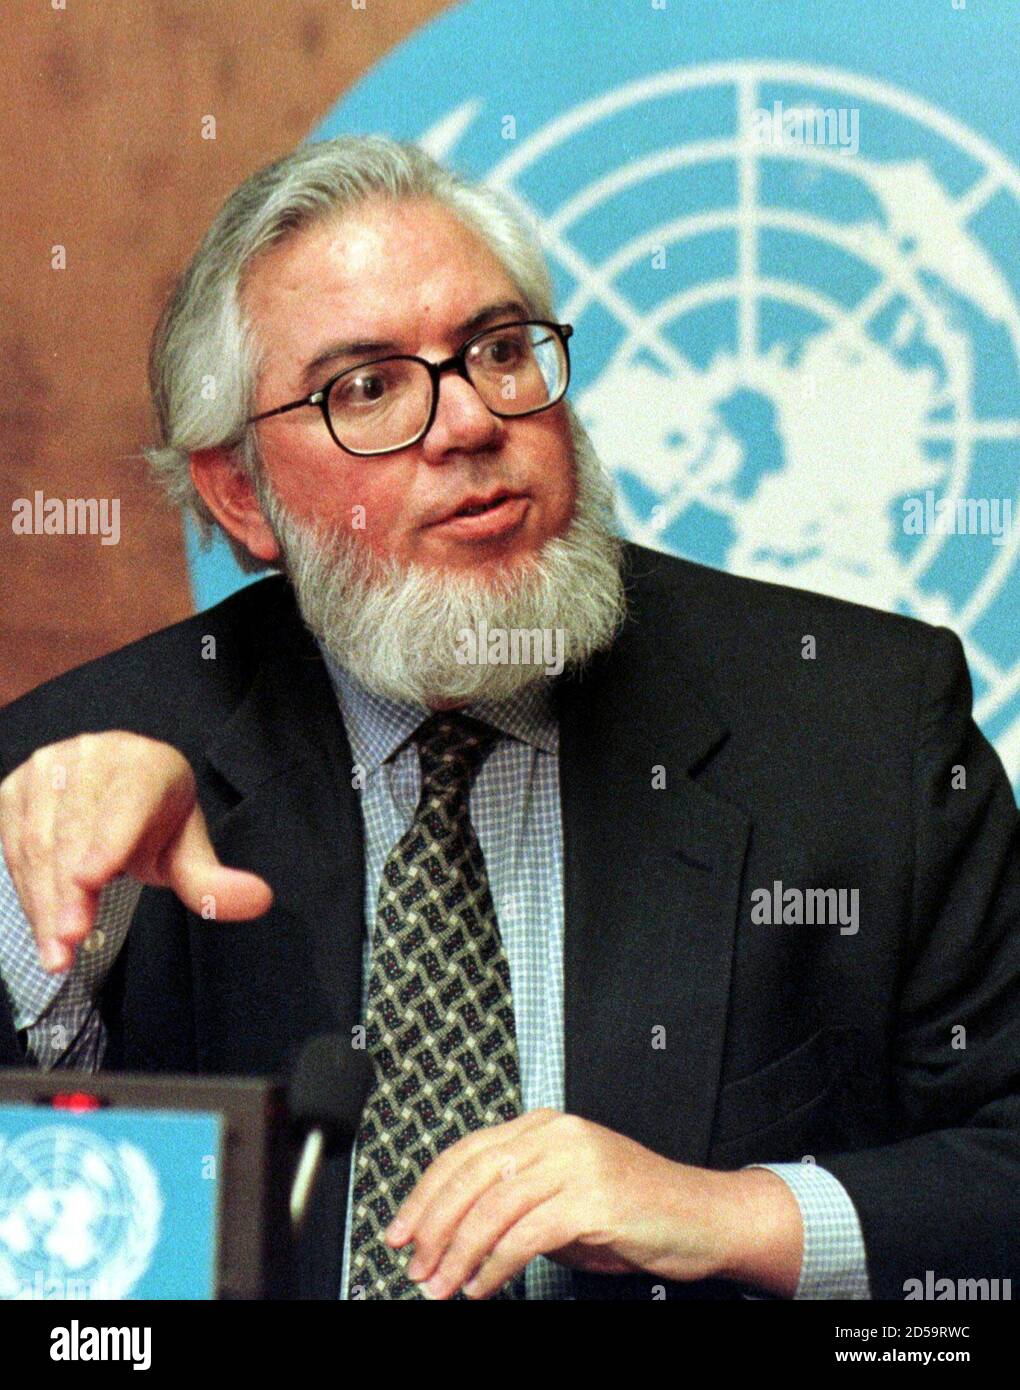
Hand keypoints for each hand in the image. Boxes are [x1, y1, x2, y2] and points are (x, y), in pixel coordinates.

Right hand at [0, 732, 271, 973]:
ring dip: (44, 901)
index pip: (127, 803)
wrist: (111, 788)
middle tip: (71, 941)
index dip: (108, 839)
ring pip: (38, 842)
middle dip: (69, 891)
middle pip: (75, 830)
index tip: (91, 879)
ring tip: (56, 951)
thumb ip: (212, 880)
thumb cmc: (154, 823)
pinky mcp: (14, 788)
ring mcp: (47, 767)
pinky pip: (12, 845)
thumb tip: (259, 900)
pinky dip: (27, 892)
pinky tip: (42, 928)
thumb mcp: (186, 849)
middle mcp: (94, 755)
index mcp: (147, 765)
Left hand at [385, 1110, 802, 1299]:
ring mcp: (575, 1162)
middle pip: (471, 1176)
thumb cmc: (635, 1210)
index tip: (400, 1229)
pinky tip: (481, 1287)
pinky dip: (494, 1266)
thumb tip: (453, 1234)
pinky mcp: (592, 1199)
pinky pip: (525, 1235)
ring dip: (457, 1253)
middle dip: (432, 1226)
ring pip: (492, 1206)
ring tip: (440, 1286)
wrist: (703, 1216)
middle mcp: (556, 1134)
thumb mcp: (565, 1194)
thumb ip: (516, 1199)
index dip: (425, 1193)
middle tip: (413, 1264)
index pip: (465, 1152)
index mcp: (543, 1125)